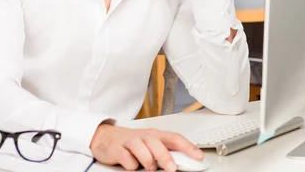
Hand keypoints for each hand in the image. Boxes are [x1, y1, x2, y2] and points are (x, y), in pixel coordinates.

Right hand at [89, 123, 204, 171]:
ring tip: (148, 167)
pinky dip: (131, 165)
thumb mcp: (149, 144)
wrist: (105, 137)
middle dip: (166, 158)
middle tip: (172, 169)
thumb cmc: (131, 142)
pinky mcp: (118, 149)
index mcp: (155, 135)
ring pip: (144, 152)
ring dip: (148, 163)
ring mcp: (131, 141)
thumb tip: (181, 162)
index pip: (175, 138)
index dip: (188, 147)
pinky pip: (128, 160)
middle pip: (158, 145)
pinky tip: (130, 163)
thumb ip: (164, 151)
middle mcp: (144, 136)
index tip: (199, 156)